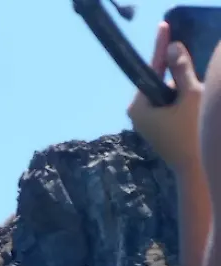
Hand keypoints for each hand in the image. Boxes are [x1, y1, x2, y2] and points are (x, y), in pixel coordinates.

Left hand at [128, 21, 204, 172]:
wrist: (196, 170)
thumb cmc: (193, 132)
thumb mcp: (191, 96)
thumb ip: (182, 70)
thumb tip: (173, 47)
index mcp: (139, 105)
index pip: (152, 68)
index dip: (161, 47)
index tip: (164, 27)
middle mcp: (137, 114)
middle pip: (161, 82)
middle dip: (179, 77)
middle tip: (192, 83)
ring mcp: (147, 123)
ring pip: (169, 95)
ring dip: (184, 91)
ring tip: (194, 106)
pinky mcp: (158, 130)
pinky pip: (171, 107)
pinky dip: (184, 103)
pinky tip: (193, 112)